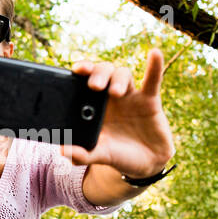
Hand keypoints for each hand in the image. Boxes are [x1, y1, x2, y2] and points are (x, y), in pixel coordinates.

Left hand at [59, 47, 174, 176]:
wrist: (145, 165)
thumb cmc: (118, 156)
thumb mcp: (100, 155)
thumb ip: (82, 154)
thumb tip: (63, 150)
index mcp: (93, 105)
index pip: (84, 81)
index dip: (81, 70)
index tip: (76, 70)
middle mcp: (110, 97)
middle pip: (103, 72)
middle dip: (98, 74)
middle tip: (94, 86)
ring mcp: (130, 96)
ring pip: (122, 74)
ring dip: (118, 79)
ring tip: (115, 92)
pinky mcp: (149, 100)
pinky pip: (152, 80)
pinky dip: (154, 66)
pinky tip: (154, 53)